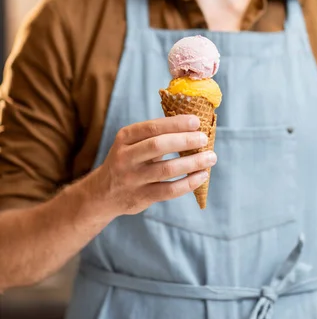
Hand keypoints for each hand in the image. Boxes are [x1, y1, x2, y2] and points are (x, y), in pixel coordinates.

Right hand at [94, 115, 216, 215]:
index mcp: (125, 137)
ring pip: (166, 169)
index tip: (196, 121)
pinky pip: (169, 190)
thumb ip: (155, 135)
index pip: (152, 127)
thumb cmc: (128, 160)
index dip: (175, 123)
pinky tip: (201, 176)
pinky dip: (188, 183)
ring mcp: (132, 179)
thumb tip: (192, 126)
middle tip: (204, 139)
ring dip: (192, 163)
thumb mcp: (132, 143)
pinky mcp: (140, 197)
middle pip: (158, 145)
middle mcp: (125, 157)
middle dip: (185, 141)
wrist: (103, 193)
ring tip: (210, 157)